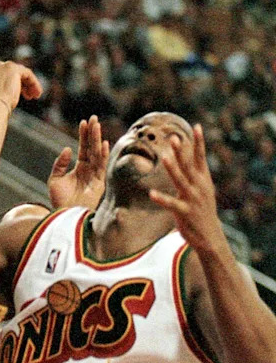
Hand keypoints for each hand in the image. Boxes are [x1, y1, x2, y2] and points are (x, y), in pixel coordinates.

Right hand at [0, 61, 42, 109]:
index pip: (1, 76)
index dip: (9, 85)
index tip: (16, 95)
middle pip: (12, 73)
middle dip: (20, 84)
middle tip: (27, 95)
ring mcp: (4, 66)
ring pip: (21, 73)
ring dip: (29, 85)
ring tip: (34, 96)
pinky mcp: (15, 68)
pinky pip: (28, 74)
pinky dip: (34, 83)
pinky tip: (37, 94)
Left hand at [48, 116, 107, 209]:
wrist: (64, 214)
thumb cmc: (59, 200)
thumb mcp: (55, 179)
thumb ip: (60, 164)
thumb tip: (67, 148)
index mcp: (79, 167)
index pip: (84, 147)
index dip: (84, 135)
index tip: (84, 122)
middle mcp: (89, 169)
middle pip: (92, 148)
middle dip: (93, 133)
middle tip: (93, 118)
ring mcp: (95, 176)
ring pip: (97, 154)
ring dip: (97, 140)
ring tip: (96, 126)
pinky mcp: (99, 184)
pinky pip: (101, 167)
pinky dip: (103, 156)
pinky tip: (103, 144)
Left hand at [149, 124, 228, 252]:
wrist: (210, 236)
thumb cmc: (202, 211)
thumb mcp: (202, 190)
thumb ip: (195, 175)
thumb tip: (190, 158)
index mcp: (204, 180)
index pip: (201, 157)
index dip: (199, 142)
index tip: (196, 126)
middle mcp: (200, 187)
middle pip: (189, 165)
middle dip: (181, 151)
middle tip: (173, 137)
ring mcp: (193, 199)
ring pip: (181, 181)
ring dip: (172, 168)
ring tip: (164, 157)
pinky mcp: (186, 212)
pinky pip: (171, 204)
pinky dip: (162, 198)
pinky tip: (151, 194)